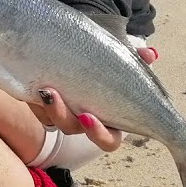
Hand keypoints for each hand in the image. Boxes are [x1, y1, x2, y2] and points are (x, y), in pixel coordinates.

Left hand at [34, 45, 159, 151]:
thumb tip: (150, 54)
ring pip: (52, 119)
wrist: (74, 46)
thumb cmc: (106, 60)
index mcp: (108, 117)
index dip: (98, 133)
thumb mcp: (121, 57)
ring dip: (49, 106)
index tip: (87, 116)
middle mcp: (82, 118)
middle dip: (63, 117)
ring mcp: (60, 111)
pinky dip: (35, 98)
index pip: (108, 139)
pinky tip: (35, 83)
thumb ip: (136, 57)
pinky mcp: (41, 101)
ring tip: (44, 88)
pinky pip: (36, 106)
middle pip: (71, 129)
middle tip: (55, 97)